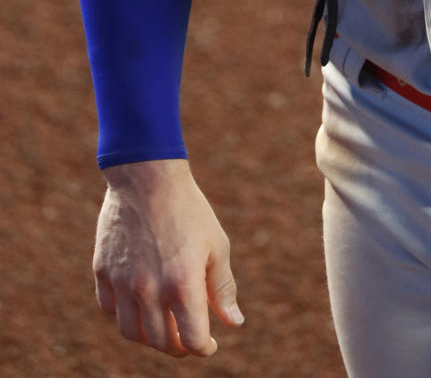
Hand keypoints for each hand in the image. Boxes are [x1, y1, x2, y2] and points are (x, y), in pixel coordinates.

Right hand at [93, 159, 243, 357]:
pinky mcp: (103, 272)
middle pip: (161, 343)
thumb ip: (223, 288)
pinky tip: (140, 305)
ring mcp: (122, 283)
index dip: (203, 348)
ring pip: (132, 333)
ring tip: (164, 326)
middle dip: (178, 347)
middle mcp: (149, 290)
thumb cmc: (189, 209)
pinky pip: (111, 310)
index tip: (209, 344)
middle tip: (187, 337)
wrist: (148, 176)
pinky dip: (126, 316)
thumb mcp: (216, 244)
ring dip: (150, 338)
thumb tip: (234, 323)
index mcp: (182, 284)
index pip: (192, 341)